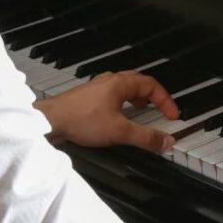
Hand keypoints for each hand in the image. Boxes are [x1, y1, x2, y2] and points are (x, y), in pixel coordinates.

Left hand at [34, 71, 179, 151]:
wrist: (51, 121)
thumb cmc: (80, 119)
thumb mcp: (120, 131)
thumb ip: (146, 138)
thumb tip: (166, 141)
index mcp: (120, 84)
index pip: (151, 85)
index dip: (165, 100)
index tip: (172, 114)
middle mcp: (109, 81)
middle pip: (138, 82)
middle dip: (153, 96)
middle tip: (160, 109)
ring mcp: (97, 88)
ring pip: (124, 88)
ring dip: (137, 98)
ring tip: (142, 110)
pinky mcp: (88, 97)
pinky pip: (112, 95)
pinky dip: (122, 103)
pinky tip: (118, 116)